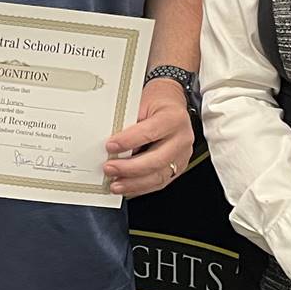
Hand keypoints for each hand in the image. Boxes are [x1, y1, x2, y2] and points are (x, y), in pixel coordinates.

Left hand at [101, 77, 194, 197]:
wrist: (173, 104)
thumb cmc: (157, 102)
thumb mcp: (142, 102)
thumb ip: (128, 121)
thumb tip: (108, 139)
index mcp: (174, 118)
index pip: (150, 133)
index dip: (128, 142)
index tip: (110, 146)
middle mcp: (182, 138)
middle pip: (156, 160)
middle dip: (129, 168)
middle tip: (109, 168)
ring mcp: (182, 155)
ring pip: (159, 176)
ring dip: (134, 183)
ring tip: (116, 184)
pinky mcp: (178, 167)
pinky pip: (160, 182)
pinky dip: (141, 187)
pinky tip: (127, 187)